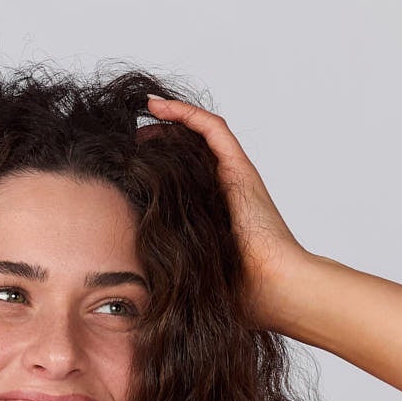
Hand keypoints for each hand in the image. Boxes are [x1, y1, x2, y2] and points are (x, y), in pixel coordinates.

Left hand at [141, 95, 310, 332]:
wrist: (273, 288)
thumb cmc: (237, 293)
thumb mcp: (188, 274)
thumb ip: (166, 267)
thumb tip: (129, 285)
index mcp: (211, 211)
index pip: (182, 176)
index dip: (156, 166)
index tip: (128, 167)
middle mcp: (223, 189)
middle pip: (189, 151)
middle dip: (160, 140)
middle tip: (131, 140)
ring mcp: (234, 176)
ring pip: (200, 133)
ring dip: (171, 119)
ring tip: (145, 111)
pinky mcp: (240, 167)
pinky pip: (211, 128)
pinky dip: (184, 113)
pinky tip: (156, 107)